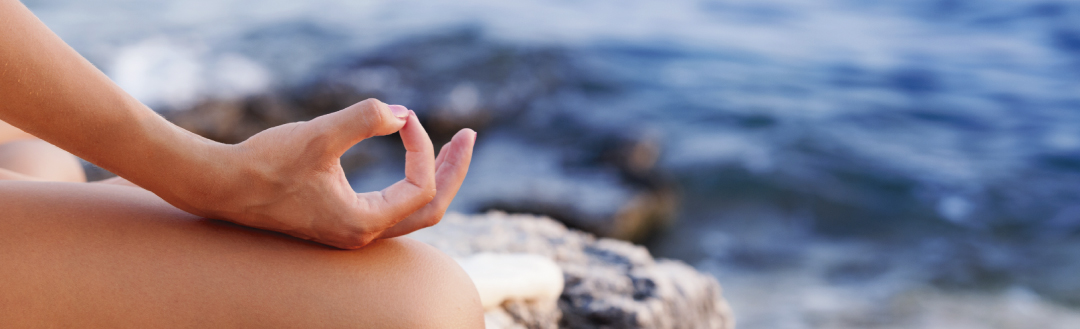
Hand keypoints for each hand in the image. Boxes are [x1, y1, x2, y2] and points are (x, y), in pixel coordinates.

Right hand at [165, 99, 474, 248]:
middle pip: (432, 208)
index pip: (420, 186)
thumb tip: (400, 113)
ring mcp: (353, 231)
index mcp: (363, 222)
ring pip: (414, 211)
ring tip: (453, 146)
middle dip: (454, 170)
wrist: (221, 185)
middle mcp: (363, 234)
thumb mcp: (318, 134)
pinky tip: (412, 158)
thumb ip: (363, 119)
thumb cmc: (266, 163)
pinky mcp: (342, 221)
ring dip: (437, 177)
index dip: (422, 148)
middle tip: (469, 136)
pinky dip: (412, 182)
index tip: (403, 117)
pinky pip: (394, 208)